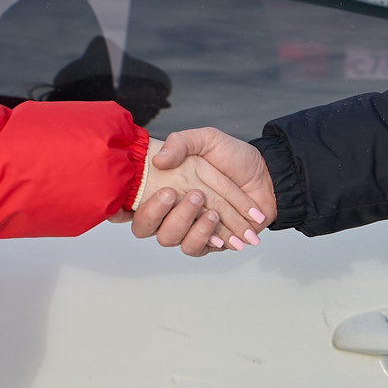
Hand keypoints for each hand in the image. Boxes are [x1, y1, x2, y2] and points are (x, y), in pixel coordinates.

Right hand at [129, 128, 276, 256]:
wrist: (267, 176)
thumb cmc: (234, 158)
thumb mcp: (207, 139)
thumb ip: (181, 142)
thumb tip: (158, 159)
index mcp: (163, 186)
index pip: (128, 203)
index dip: (120, 208)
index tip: (131, 200)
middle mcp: (170, 210)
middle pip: (144, 227)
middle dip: (157, 213)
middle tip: (178, 194)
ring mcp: (188, 228)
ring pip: (169, 239)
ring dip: (186, 223)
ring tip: (211, 209)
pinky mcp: (208, 242)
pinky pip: (196, 248)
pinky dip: (206, 237)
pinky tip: (217, 223)